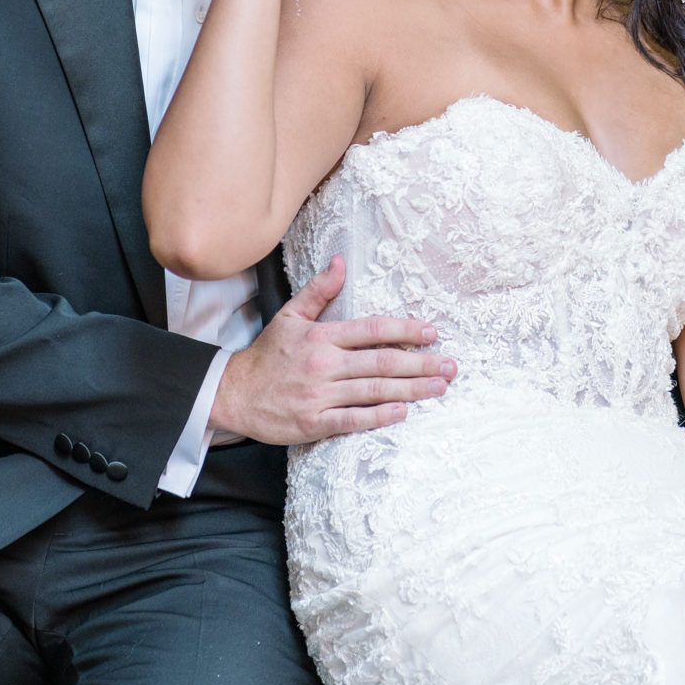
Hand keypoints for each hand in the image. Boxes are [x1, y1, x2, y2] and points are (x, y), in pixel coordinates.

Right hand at [209, 256, 456, 444]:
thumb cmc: (267, 355)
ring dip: (411, 389)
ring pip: (374, 391)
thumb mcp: (290, 316)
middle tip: (450, 366)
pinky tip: (404, 412)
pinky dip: (379, 417)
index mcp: (322, 337)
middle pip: (382, 363)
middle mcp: (325, 365)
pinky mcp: (314, 422)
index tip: (432, 333)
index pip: (372, 330)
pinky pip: (353, 419)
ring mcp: (320, 395)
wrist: (233, 394)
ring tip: (439, 387)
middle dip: (421, 364)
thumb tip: (341, 262)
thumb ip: (319, 290)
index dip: (405, 330)